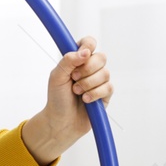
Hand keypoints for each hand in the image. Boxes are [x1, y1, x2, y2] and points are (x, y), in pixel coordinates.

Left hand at [22, 36, 111, 165]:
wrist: (61, 122)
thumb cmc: (57, 98)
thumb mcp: (57, 77)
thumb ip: (68, 61)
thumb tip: (85, 52)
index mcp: (77, 60)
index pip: (89, 43)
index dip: (88, 46)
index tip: (82, 54)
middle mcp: (90, 68)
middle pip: (101, 57)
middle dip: (87, 69)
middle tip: (74, 78)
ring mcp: (99, 81)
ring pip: (105, 73)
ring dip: (88, 83)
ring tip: (77, 92)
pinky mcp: (105, 94)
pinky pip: (108, 87)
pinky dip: (95, 94)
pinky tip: (86, 100)